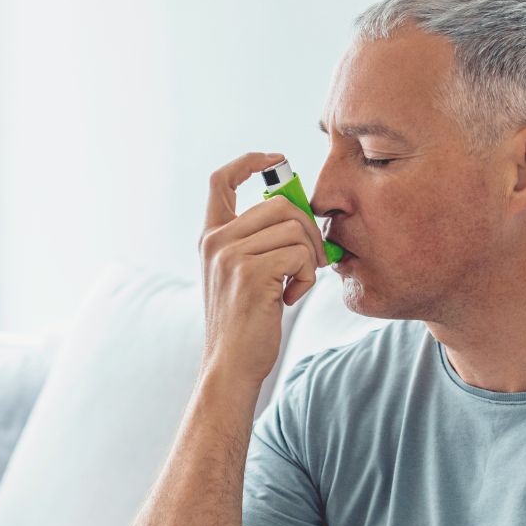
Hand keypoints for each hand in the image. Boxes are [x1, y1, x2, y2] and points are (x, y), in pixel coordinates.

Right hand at [198, 151, 329, 383]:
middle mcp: (216, 241)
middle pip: (279, 203)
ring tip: (298, 283)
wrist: (231, 365)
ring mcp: (230, 255)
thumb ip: (259, 243)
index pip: (221, 181)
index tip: (277, 160)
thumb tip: (301, 216)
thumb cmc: (245, 324)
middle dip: (308, 228)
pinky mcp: (250, 272)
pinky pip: (299, 253)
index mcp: (211, 237)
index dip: (250, 162)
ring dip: (310, 256)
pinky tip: (292, 296)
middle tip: (313, 259)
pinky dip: (308, 275)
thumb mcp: (242, 274)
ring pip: (294, 227)